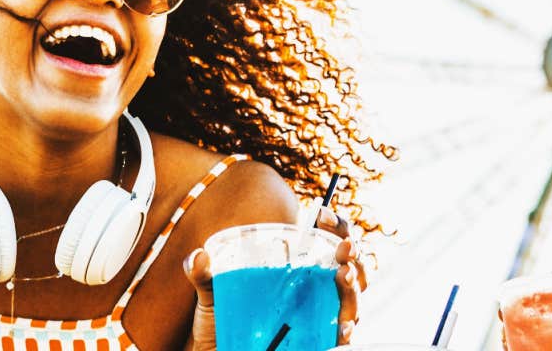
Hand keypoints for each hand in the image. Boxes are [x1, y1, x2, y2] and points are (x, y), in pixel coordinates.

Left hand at [182, 208, 366, 349]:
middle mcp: (317, 294)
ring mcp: (320, 319)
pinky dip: (345, 333)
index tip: (322, 214)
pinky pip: (341, 341)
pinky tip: (341, 327)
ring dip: (352, 289)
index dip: (336, 226)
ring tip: (343, 275)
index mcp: (301, 272)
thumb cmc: (222, 319)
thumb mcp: (213, 292)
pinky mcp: (317, 345)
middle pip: (352, 270)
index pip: (331, 242)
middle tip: (344, 247)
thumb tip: (197, 256)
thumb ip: (204, 273)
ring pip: (352, 303)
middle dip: (354, 255)